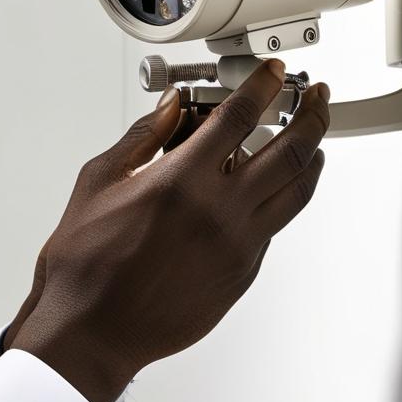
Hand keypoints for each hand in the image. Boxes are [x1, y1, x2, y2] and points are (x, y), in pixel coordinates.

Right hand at [12, 59, 330, 401]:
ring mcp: (239, 245)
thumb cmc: (86, 262)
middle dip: (310, 114)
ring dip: (312, 158)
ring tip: (314, 141)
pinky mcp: (243, 273)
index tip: (273, 73)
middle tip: (315, 97)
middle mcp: (221, 211)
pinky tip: (272, 188)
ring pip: (297, 191)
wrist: (93, 328)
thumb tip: (170, 107)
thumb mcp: (99, 181)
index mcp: (182, 180)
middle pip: (291, 151)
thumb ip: (142, 137)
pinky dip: (282, 197)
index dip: (263, 86)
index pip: (241, 116)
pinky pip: (275, 225)